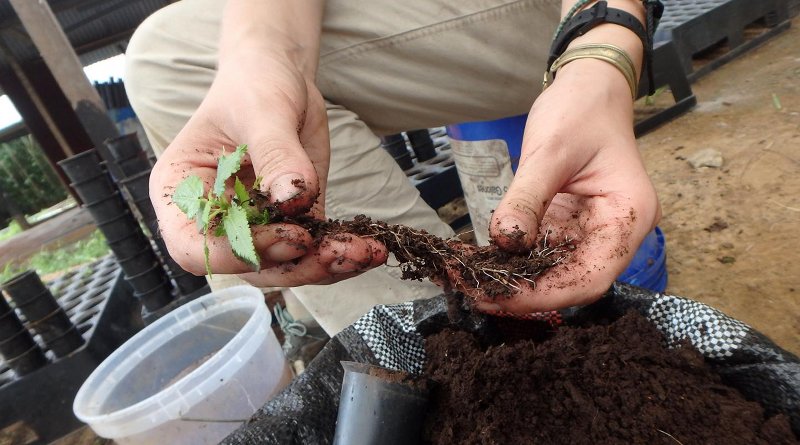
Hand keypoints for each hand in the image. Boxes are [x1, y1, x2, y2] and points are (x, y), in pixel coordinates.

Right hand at [150, 55, 386, 286]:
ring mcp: (255, 227)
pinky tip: (372, 248)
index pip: (196, 247)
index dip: (240, 252)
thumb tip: (293, 200)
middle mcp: (215, 220)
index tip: (292, 237)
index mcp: (183, 192)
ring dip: (327, 265)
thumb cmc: (253, 85)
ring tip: (368, 252)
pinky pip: (313, 251)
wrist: (280, 77)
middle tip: (343, 252)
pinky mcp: (293, 224)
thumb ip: (276, 154)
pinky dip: (343, 253)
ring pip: (286, 266)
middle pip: (248, 266)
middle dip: (298, 266)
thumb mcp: (262, 111)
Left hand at [468, 59, 660, 313]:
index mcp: (629, 215)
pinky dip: (512, 259)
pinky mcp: (569, 225)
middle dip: (523, 292)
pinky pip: (541, 251)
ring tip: (468, 279)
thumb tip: (504, 240)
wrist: (589, 87)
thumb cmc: (580, 110)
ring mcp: (592, 230)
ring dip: (513, 279)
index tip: (502, 297)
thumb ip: (527, 198)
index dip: (547, 294)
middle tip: (474, 292)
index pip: (591, 276)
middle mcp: (615, 231)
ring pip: (554, 271)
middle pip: (572, 280)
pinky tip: (479, 260)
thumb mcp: (550, 151)